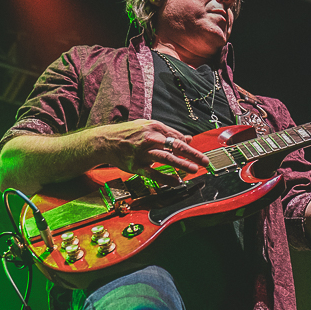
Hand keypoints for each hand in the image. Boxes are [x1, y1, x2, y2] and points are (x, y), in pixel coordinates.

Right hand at [92, 119, 210, 183]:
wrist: (105, 141)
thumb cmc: (129, 134)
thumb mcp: (148, 127)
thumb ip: (169, 133)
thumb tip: (189, 138)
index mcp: (155, 127)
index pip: (177, 137)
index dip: (190, 147)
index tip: (200, 155)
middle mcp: (151, 139)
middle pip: (176, 146)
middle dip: (192, 154)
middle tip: (205, 161)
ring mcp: (143, 153)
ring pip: (166, 158)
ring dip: (182, 164)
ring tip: (194, 170)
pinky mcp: (137, 165)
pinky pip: (154, 173)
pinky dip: (166, 178)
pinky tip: (176, 182)